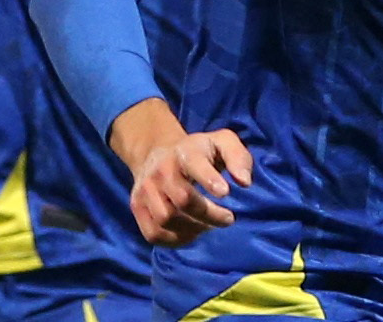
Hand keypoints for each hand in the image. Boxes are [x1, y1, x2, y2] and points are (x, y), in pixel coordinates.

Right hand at [109, 98, 253, 245]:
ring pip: (165, 219)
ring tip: (209, 225)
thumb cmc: (200, 151)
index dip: (209, 180)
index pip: (195, 165)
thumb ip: (238, 158)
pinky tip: (192, 233)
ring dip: (192, 229)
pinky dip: (174, 240)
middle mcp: (161, 170)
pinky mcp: (137, 206)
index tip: (226, 193)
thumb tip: (245, 183)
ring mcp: (146, 189)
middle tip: (228, 219)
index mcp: (185, 151)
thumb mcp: (223, 142)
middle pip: (182, 199)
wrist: (158, 152)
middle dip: (209, 214)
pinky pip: (152, 234)